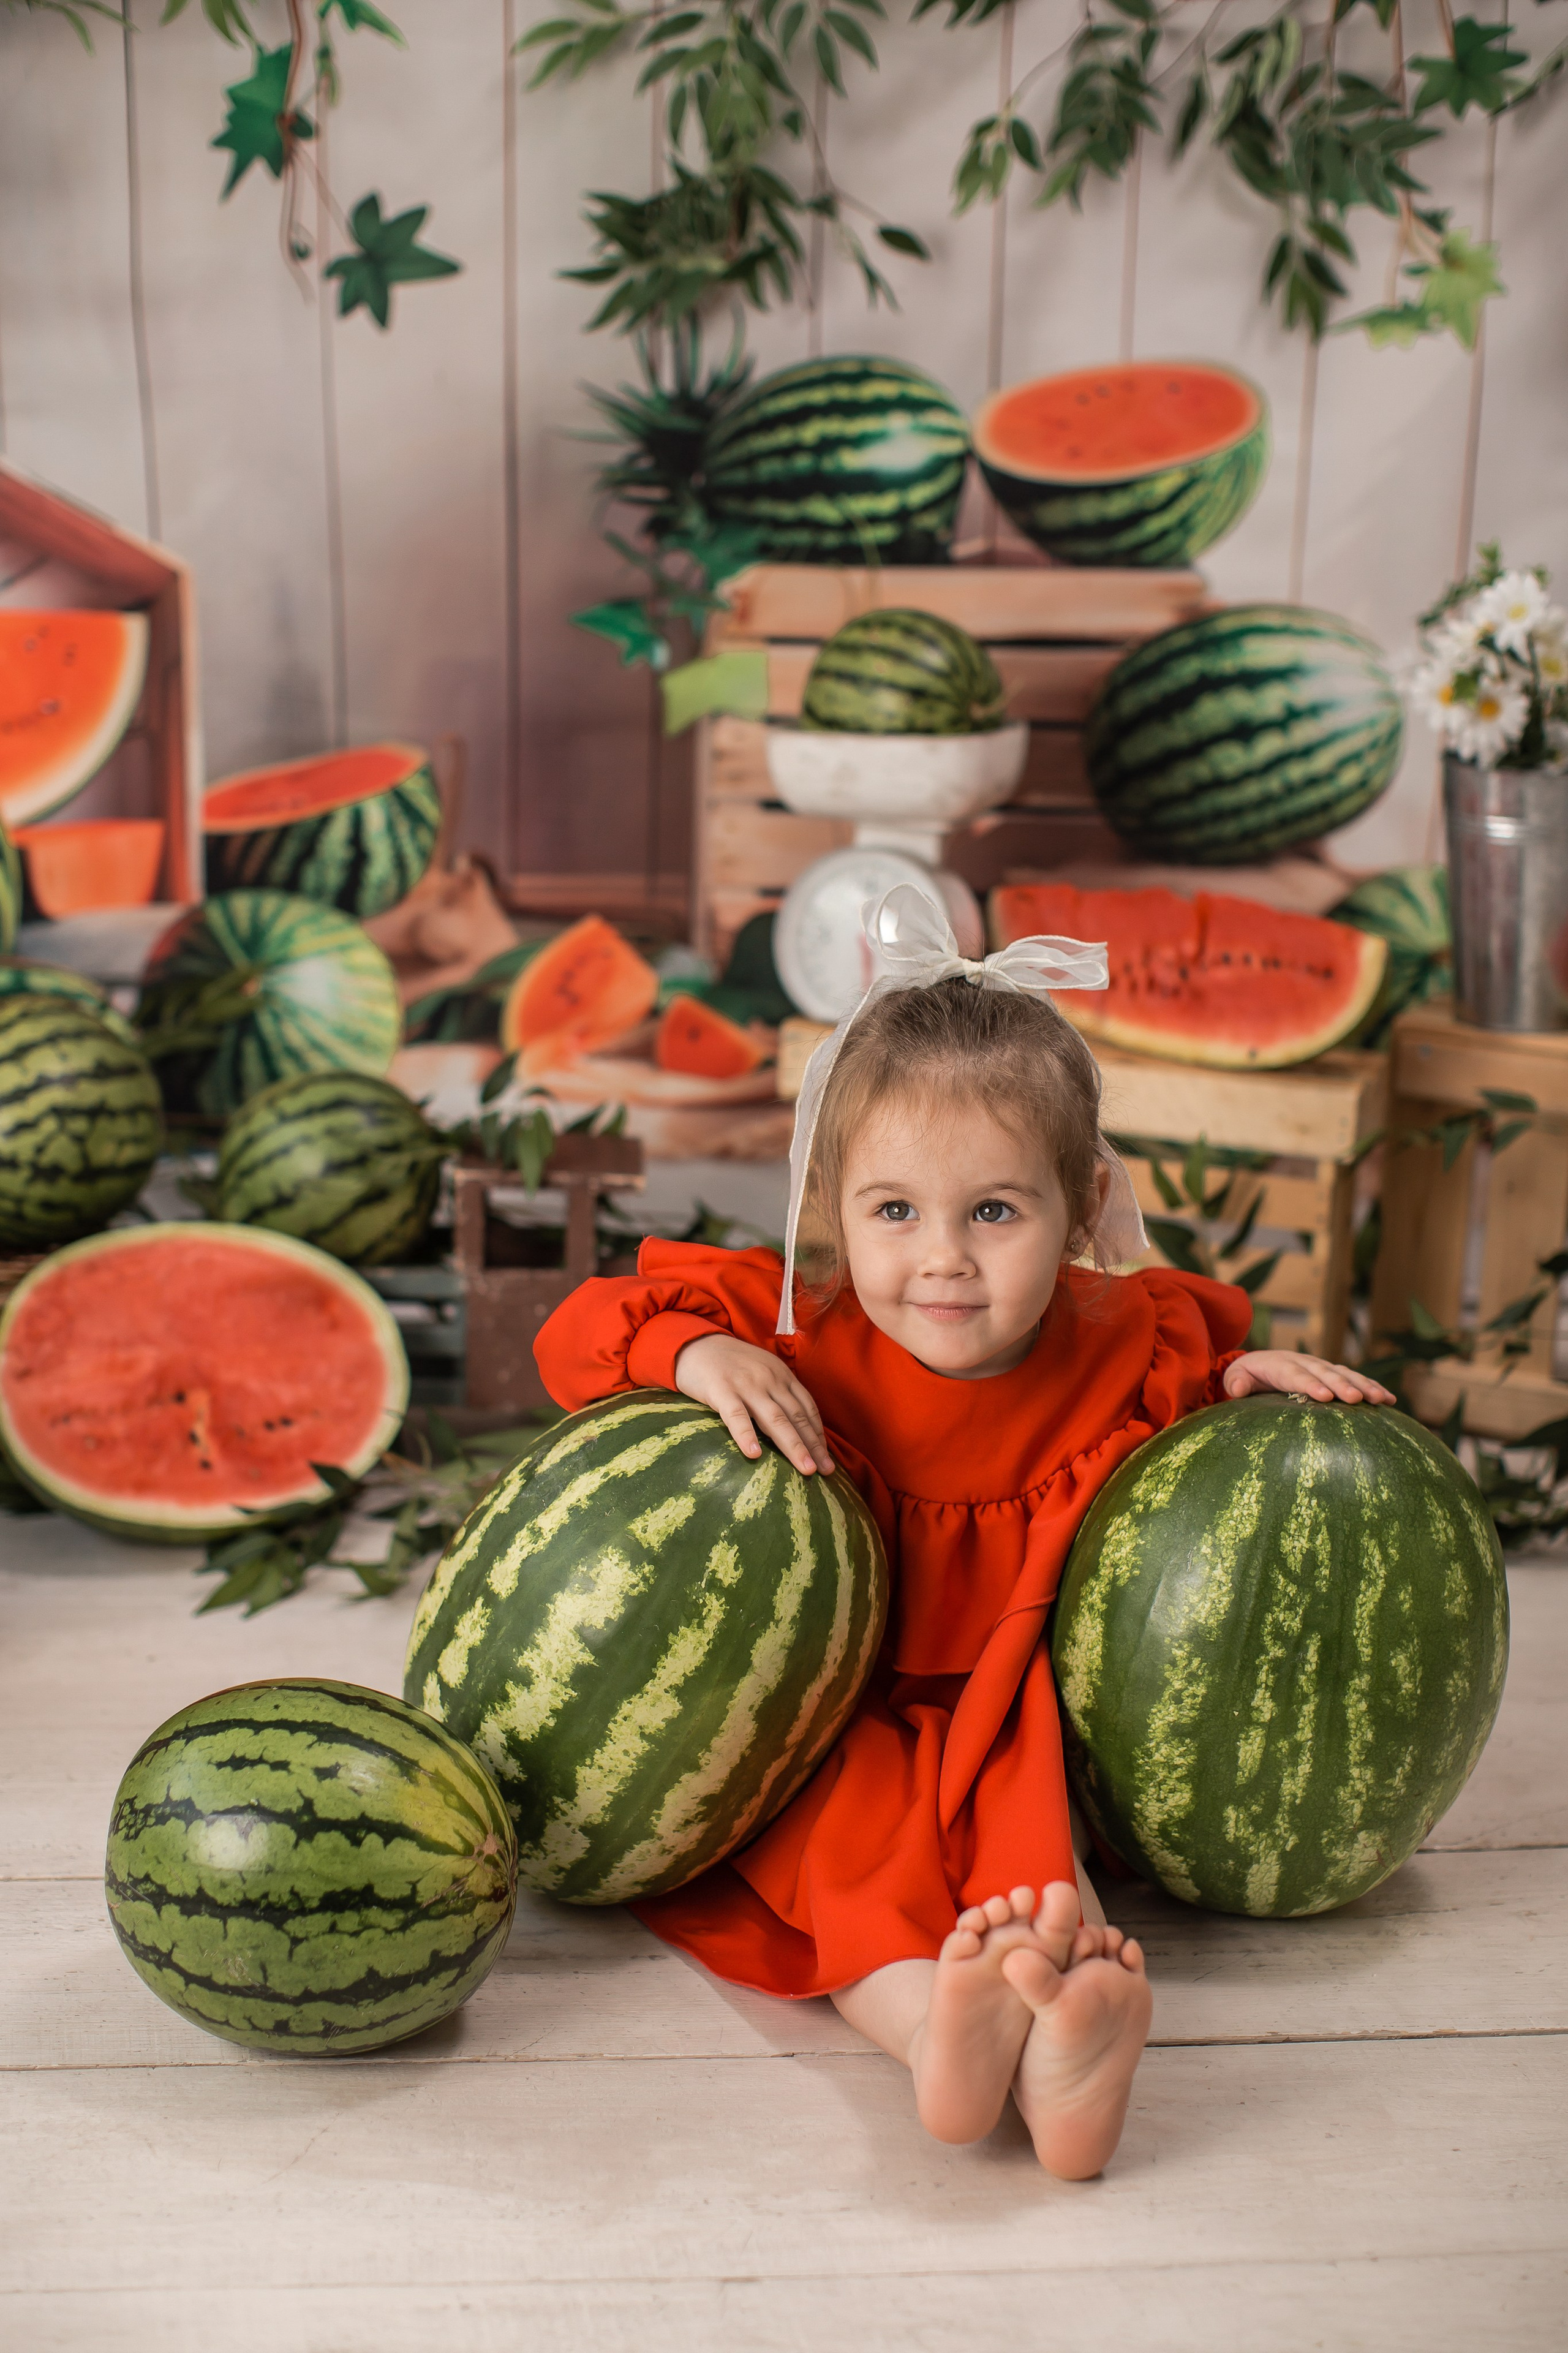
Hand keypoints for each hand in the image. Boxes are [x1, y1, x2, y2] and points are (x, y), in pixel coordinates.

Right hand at [673, 1333, 834, 1475]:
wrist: (695, 1344)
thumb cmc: (731, 1365)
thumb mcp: (762, 1371)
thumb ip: (778, 1393)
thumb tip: (796, 1428)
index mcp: (782, 1375)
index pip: (807, 1408)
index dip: (819, 1435)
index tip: (827, 1459)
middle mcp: (769, 1379)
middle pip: (797, 1416)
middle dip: (813, 1446)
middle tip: (826, 1471)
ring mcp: (746, 1384)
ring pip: (775, 1419)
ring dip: (793, 1445)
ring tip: (806, 1469)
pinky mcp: (720, 1390)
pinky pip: (736, 1416)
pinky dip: (746, 1435)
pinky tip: (754, 1455)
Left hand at [1224, 1351, 1395, 1405]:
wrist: (1261, 1363)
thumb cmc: (1248, 1375)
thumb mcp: (1237, 1376)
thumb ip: (1236, 1382)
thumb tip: (1237, 1389)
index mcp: (1281, 1365)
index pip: (1296, 1375)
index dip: (1310, 1385)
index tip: (1324, 1396)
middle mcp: (1305, 1363)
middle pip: (1326, 1374)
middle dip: (1342, 1386)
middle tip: (1357, 1399)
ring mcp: (1322, 1367)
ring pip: (1345, 1375)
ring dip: (1364, 1386)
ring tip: (1381, 1400)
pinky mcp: (1334, 1374)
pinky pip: (1355, 1379)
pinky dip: (1372, 1387)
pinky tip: (1390, 1400)